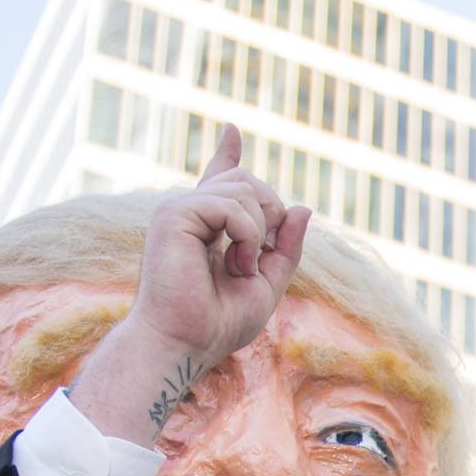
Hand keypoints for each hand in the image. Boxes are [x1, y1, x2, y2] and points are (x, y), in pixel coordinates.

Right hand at [72, 125, 308, 446]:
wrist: (184, 344)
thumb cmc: (216, 324)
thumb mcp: (266, 283)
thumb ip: (285, 248)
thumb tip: (302, 208)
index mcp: (204, 226)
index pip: (219, 181)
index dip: (227, 155)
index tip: (232, 130)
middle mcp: (188, 212)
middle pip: (247, 180)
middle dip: (270, 213)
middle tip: (257, 259)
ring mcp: (177, 209)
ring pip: (243, 188)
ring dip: (259, 232)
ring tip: (242, 268)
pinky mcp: (173, 214)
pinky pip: (229, 204)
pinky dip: (246, 234)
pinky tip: (236, 263)